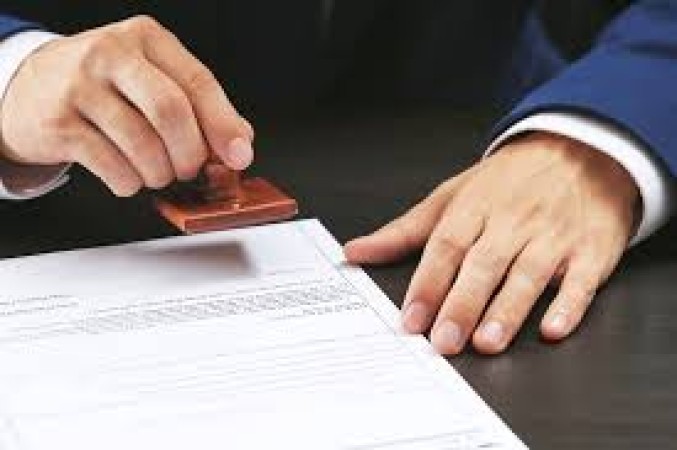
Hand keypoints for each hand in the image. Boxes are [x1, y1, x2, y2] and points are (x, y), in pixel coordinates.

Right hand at [0, 16, 253, 196]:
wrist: (31, 86)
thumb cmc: (104, 84)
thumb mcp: (153, 78)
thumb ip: (198, 105)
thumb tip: (239, 141)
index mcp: (146, 39)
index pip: (197, 82)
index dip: (223, 125)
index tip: (239, 155)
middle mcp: (111, 54)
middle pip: (170, 111)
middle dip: (190, 153)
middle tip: (190, 168)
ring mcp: (80, 86)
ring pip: (142, 144)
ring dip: (160, 173)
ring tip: (158, 173)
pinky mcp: (58, 122)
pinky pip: (111, 166)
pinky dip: (130, 182)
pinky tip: (129, 177)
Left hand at [345, 132, 638, 354]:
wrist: (578, 150)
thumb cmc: (508, 181)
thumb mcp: (451, 195)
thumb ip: (404, 230)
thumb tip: (354, 252)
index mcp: (475, 207)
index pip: (446, 246)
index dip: (428, 284)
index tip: (411, 319)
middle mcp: (513, 221)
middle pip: (484, 263)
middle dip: (462, 304)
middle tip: (444, 341)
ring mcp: (553, 235)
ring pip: (529, 273)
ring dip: (508, 309)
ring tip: (486, 341)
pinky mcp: (590, 250)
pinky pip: (582, 279)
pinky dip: (569, 304)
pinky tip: (552, 328)